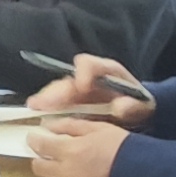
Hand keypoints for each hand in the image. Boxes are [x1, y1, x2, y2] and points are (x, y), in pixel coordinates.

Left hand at [24, 113, 125, 176]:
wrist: (145, 176)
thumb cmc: (125, 148)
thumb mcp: (100, 128)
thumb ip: (72, 126)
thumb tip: (50, 125)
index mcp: (71, 150)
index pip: (40, 146)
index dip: (34, 140)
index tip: (34, 137)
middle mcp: (68, 172)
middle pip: (39, 167)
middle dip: (40, 159)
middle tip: (48, 152)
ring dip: (60, 170)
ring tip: (78, 164)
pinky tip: (91, 176)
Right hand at [26, 55, 152, 124]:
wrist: (140, 111)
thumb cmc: (140, 104)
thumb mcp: (141, 105)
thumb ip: (131, 105)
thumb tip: (119, 107)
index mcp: (106, 71)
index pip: (90, 65)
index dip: (83, 73)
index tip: (81, 86)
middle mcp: (89, 76)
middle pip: (68, 79)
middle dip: (56, 90)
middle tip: (44, 101)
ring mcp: (79, 88)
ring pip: (59, 89)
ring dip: (46, 98)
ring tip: (34, 106)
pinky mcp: (73, 101)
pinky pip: (57, 101)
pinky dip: (46, 106)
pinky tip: (36, 111)